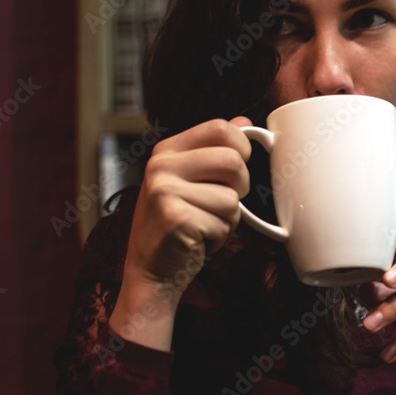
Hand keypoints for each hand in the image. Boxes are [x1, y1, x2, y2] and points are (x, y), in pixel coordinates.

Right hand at [110, 117, 251, 349]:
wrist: (150, 272)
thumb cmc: (175, 226)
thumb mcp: (190, 181)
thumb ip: (214, 151)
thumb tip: (245, 122)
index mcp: (166, 151)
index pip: (219, 128)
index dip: (240, 148)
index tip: (235, 170)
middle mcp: (160, 166)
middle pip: (233, 160)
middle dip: (239, 188)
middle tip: (218, 205)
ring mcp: (164, 191)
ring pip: (233, 197)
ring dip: (228, 220)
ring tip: (203, 226)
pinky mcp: (175, 218)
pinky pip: (224, 223)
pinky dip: (219, 238)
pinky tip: (197, 241)